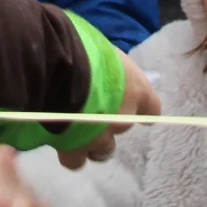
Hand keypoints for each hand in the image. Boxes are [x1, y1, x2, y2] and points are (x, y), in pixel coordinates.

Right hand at [56, 50, 159, 168]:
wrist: (54, 69)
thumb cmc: (81, 47)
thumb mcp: (101, 46)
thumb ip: (106, 63)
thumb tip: (97, 60)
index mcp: (136, 90)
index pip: (152, 108)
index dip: (144, 110)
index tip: (141, 113)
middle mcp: (123, 118)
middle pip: (123, 128)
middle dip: (109, 122)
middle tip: (91, 109)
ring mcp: (100, 137)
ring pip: (102, 150)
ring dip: (92, 142)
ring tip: (76, 130)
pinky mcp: (75, 150)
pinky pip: (75, 160)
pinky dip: (69, 152)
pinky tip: (59, 141)